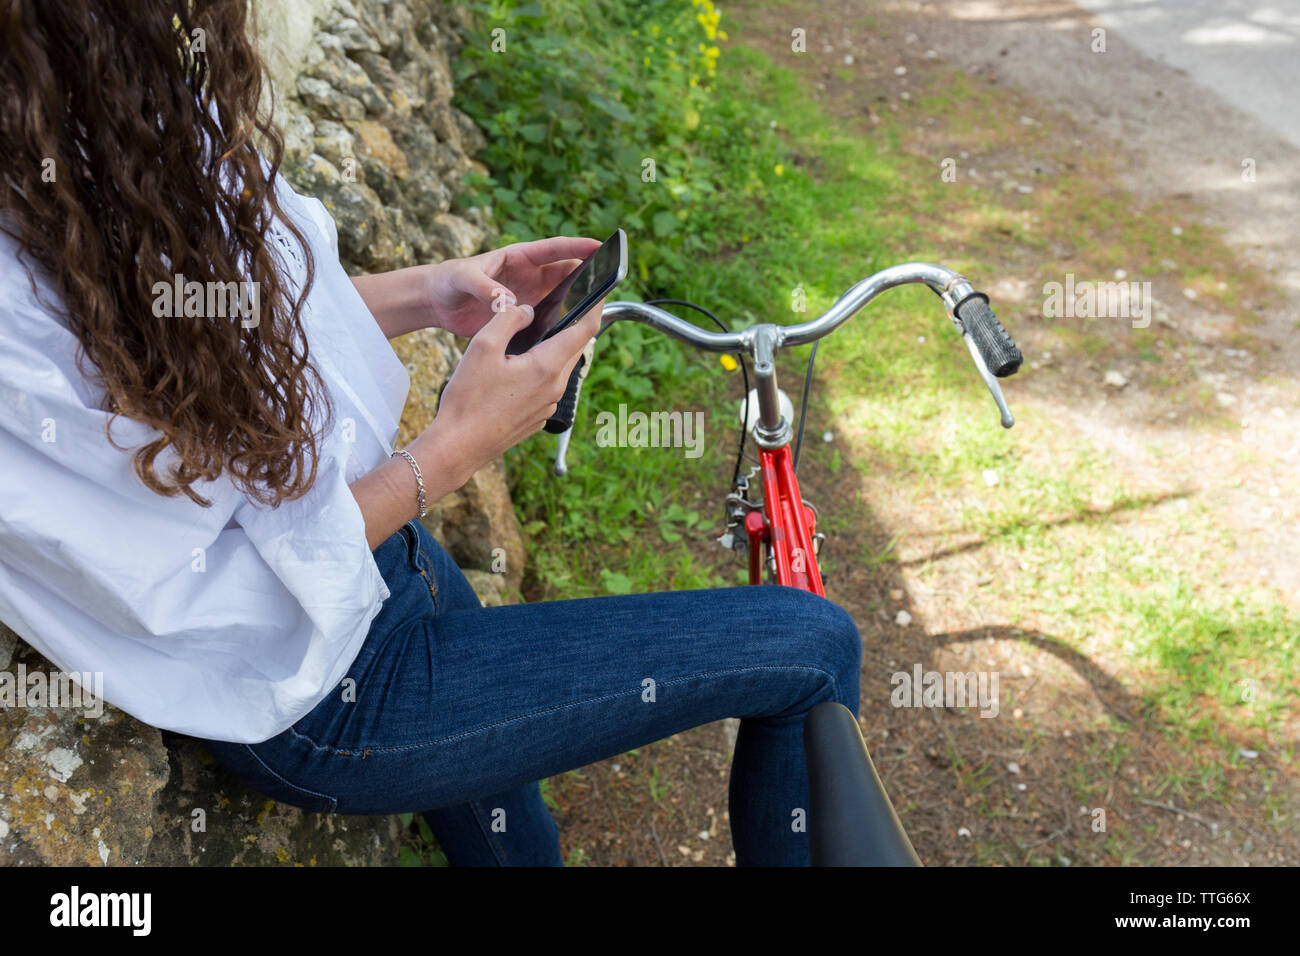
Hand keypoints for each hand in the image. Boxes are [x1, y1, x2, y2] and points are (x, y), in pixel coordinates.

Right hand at [417, 296, 603, 477]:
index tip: (598, 290)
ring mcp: (548, 406)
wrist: (458, 446)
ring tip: (535, 334)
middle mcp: (555, 388)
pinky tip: (517, 367)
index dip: (595, 305)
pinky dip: (541, 371)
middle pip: (574, 348)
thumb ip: (509, 318)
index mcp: (547, 366)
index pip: (585, 328)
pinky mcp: (538, 417)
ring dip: (554, 349)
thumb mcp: (483, 346)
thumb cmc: (468, 399)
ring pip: (560, 368)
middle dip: (572, 325)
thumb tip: (527, 310)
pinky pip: (547, 387)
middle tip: (562, 305)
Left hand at [425, 236, 601, 337]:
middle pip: (566, 274)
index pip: (554, 249)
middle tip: (606, 285)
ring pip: (561, 299)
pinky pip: (546, 321)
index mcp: (518, 257)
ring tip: (593, 312)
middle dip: (587, 277)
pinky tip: (566, 337)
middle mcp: (529, 276)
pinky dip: (557, 326)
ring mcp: (528, 297)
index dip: (578, 247)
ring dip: (575, 304)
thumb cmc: (448, 280)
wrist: (437, 302)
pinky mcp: (522, 318)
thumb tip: (509, 302)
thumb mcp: (463, 278)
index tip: (599, 247)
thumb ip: (485, 288)